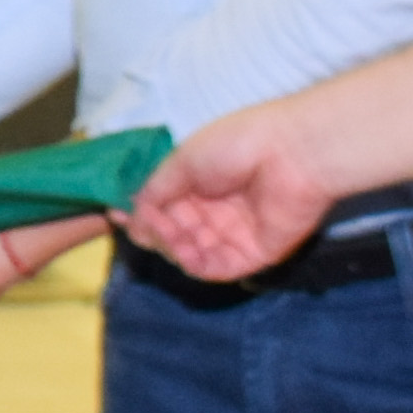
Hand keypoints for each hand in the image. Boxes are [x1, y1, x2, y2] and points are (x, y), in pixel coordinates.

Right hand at [122, 103, 352, 286]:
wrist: (292, 153)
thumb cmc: (238, 144)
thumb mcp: (184, 160)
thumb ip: (156, 190)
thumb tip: (130, 215)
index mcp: (205, 182)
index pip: (166, 207)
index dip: (144, 213)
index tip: (120, 213)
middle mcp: (219, 209)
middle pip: (176, 233)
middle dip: (157, 230)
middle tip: (146, 222)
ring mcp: (237, 233)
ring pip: (193, 253)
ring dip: (174, 246)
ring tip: (168, 231)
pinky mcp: (255, 254)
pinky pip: (218, 269)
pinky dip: (196, 264)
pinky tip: (185, 250)